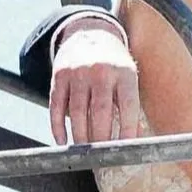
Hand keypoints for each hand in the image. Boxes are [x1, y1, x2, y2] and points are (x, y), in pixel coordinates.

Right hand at [48, 18, 143, 146]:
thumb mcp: (128, 76)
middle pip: (100, 112)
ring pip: (77, 112)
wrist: (89, 32)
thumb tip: (135, 141)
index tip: (126, 151)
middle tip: (102, 159)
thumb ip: (130, 105)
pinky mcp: (59, 76)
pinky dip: (58, 127)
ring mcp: (78, 72)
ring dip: (81, 138)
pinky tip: (63, 141)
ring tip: (85, 153)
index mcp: (124, 72)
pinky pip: (56, 106)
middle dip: (101, 140)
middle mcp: (101, 71)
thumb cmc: (114, 63)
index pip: (128, 106)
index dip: (128, 130)